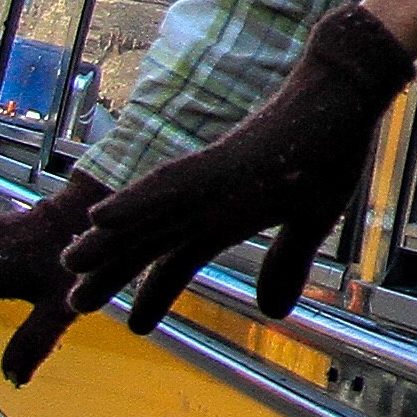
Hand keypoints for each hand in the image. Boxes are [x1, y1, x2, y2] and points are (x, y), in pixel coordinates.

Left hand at [60, 8, 412, 330]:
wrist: (347, 90)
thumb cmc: (331, 146)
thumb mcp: (312, 221)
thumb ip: (288, 263)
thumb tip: (272, 313)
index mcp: (231, 213)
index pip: (183, 256)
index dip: (156, 291)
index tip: (135, 326)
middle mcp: (212, 197)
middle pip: (153, 238)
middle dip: (114, 271)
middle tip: (73, 305)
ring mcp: (214, 177)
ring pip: (151, 213)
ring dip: (109, 240)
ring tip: (70, 265)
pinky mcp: (223, 159)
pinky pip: (172, 184)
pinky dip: (136, 202)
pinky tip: (101, 217)